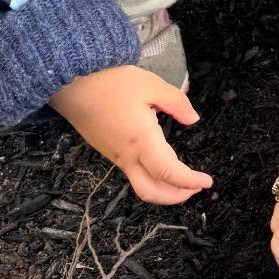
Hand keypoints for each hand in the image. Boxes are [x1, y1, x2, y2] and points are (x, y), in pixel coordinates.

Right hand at [53, 66, 213, 204]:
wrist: (72, 83)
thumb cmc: (110, 82)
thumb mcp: (151, 85)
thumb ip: (177, 103)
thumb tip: (193, 119)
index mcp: (141, 140)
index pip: (168, 172)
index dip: (189, 182)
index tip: (206, 182)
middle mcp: (126, 154)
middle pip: (150, 192)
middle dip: (175, 197)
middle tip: (195, 188)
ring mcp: (115, 155)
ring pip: (140, 184)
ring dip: (163, 188)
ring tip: (182, 179)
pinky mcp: (108, 150)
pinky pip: (130, 172)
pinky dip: (149, 176)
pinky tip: (159, 163)